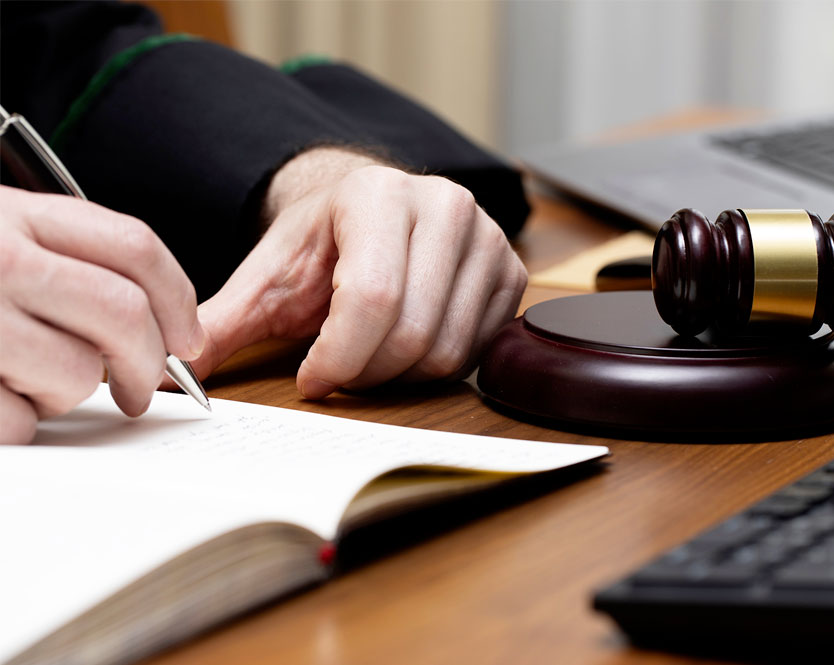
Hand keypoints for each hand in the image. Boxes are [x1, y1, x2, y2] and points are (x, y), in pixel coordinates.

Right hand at [0, 186, 204, 443]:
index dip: (177, 301)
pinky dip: (17, 424)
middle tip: (139, 390)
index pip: (134, 247)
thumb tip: (150, 324)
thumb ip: (66, 260)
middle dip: (146, 363)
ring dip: (67, 394)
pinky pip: (20, 420)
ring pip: (76, 373)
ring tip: (29, 381)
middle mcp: (2, 257)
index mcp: (19, 215)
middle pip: (123, 313)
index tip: (187, 341)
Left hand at [185, 147, 526, 396]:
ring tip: (368, 354)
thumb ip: (225, 319)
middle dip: (364, 372)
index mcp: (381, 195)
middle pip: (411, 334)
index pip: (371, 300)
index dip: (336, 358)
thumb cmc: (324, 242)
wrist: (374, 209)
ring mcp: (489, 239)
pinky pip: (475, 351)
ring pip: (446, 350)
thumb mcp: (270, 274)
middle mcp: (446, 207)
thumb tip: (177, 374)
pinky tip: (405, 345)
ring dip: (398, 374)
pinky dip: (434, 367)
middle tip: (337, 370)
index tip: (311, 377)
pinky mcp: (511, 272)